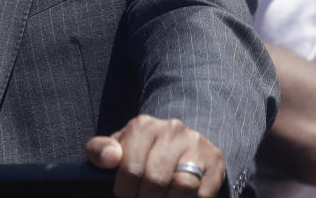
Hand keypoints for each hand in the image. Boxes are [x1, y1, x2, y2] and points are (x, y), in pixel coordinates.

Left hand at [87, 115, 225, 197]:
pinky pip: (202, 194)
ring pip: (182, 187)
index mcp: (143, 125)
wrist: (178, 144)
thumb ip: (99, 151)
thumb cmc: (139, 152)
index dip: (125, 191)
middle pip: (155, 181)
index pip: (130, 169)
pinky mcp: (215, 161)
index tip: (126, 195)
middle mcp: (172, 129)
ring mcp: (196, 144)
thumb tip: (111, 158)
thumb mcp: (116, 148)